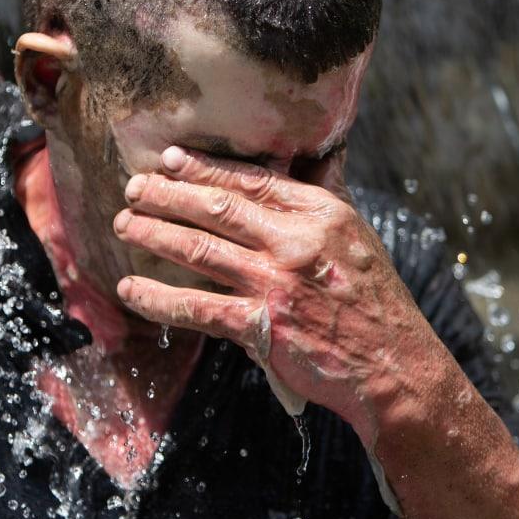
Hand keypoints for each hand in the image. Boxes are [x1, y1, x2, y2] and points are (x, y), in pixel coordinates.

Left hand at [112, 145, 447, 439]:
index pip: (252, 180)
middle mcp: (296, 242)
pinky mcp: (262, 327)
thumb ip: (326, 194)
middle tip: (133, 187)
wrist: (394, 366)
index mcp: (320, 213)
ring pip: (201, 250)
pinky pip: (198, 307)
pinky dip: (159, 298)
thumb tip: (316, 152)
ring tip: (125, 226)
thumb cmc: (374, 300)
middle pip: (218, 207)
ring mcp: (277, 284)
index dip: (205, 167)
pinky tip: (131, 290)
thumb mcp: (356, 235)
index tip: (169, 158)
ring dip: (155, 235)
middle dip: (168, 194)